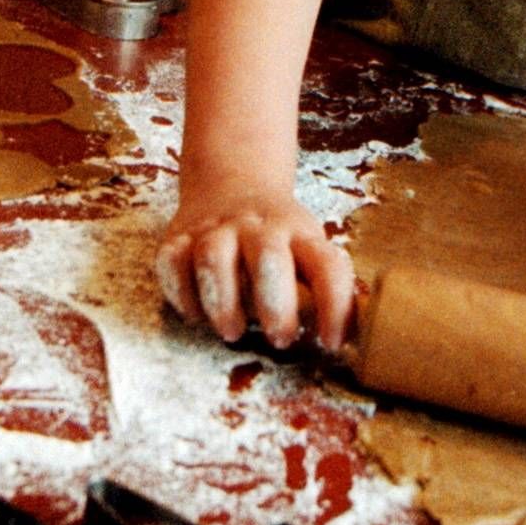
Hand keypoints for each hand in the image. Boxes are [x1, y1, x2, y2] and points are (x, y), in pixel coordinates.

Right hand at [156, 183, 355, 351]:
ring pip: (214, 259)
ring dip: (223, 302)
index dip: (335, 307)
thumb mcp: (308, 248)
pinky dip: (182, 295)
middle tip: (280, 338)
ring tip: (232, 331)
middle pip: (269, 260)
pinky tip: (197, 315)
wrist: (232, 181)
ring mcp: (216, 229)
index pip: (328, 267)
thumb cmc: (278, 236)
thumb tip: (353, 337)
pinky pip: (173, 264)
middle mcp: (258, 227)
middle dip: (275, 306)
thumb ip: (324, 287)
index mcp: (300, 233)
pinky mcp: (179, 237)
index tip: (331, 343)